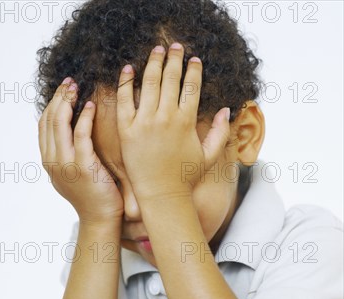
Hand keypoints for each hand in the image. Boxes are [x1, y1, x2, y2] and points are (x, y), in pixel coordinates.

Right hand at [38, 78, 123, 224]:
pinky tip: (91, 106)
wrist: (101, 219)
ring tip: (77, 88)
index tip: (63, 89)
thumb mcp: (72, 174)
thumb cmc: (93, 196)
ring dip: (68, 101)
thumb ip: (67, 154)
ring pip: (60, 124)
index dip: (52, 103)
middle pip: (49, 120)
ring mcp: (66, 164)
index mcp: (49, 161)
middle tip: (70, 81)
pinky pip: (81, 134)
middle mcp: (53, 161)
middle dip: (58, 97)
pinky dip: (84, 117)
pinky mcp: (83, 166)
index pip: (43, 124)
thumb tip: (69, 133)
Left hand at [116, 43, 230, 202]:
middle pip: (171, 78)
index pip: (191, 86)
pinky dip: (126, 82)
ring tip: (157, 50)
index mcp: (186, 121)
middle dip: (174, 58)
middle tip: (175, 47)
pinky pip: (125, 100)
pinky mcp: (127, 130)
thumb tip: (228, 110)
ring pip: (149, 83)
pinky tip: (129, 69)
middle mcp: (166, 117)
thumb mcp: (209, 156)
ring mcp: (145, 122)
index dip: (193, 69)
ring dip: (154, 62)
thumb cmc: (186, 178)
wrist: (160, 195)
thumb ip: (221, 132)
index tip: (194, 59)